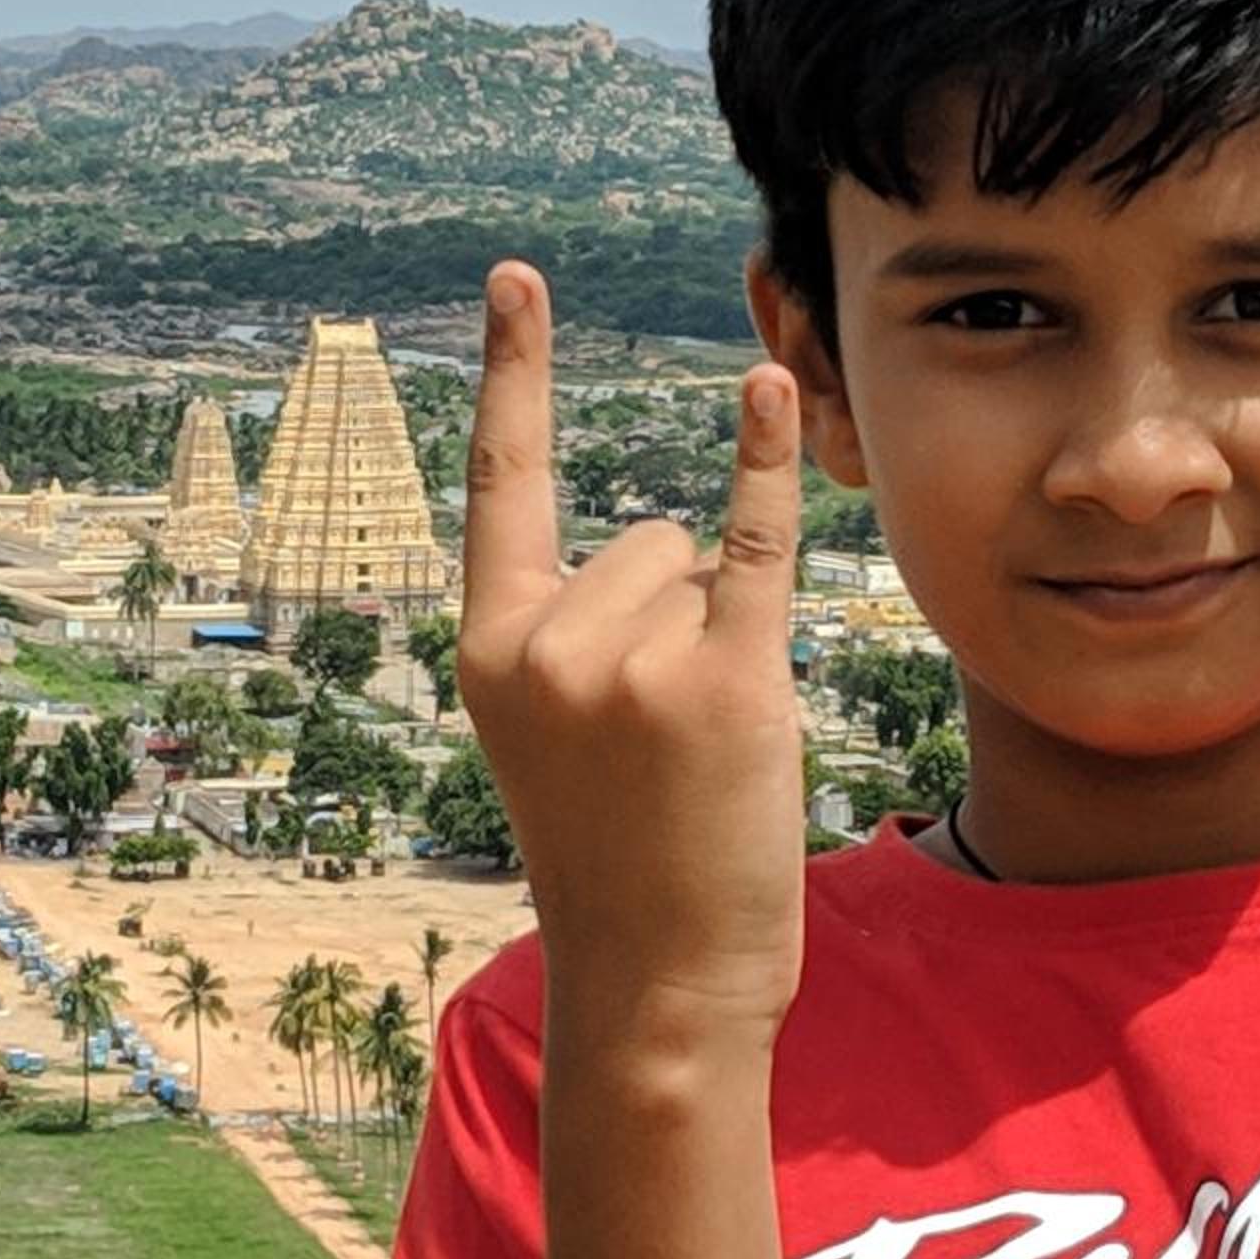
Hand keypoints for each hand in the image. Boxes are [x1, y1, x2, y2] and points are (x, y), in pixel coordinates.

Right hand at [457, 260, 809, 1058]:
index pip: (500, 482)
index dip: (512, 371)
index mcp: (487, 649)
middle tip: (658, 746)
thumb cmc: (619, 859)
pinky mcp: (722, 679)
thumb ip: (574, 632)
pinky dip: (767, 462)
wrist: (658, 984)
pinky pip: (753, 543)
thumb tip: (677, 533)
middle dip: (670, 616)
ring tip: (696, 752)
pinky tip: (772, 385)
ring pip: (698, 562)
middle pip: (642, 538)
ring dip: (719, 634)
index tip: (517, 274)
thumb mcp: (552, 737)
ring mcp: (629, 659)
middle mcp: (545, 641)